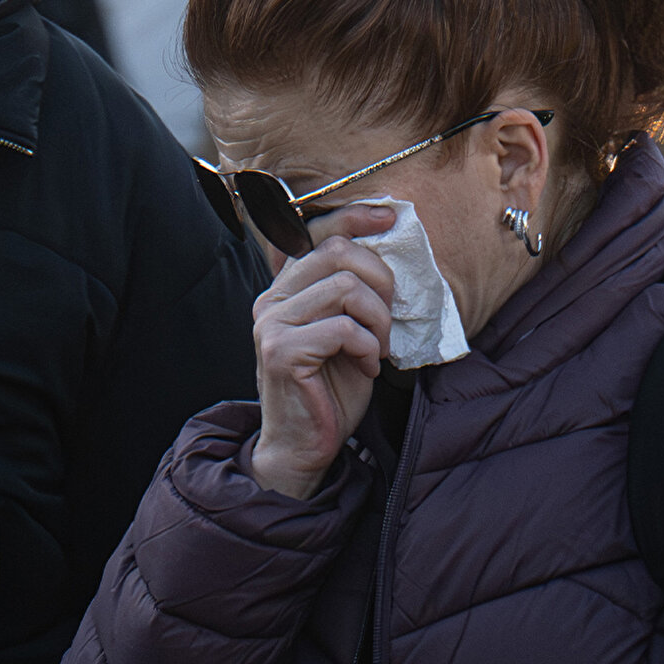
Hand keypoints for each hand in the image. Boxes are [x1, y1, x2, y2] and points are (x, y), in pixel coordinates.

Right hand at [251, 205, 394, 498]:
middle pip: (336, 254)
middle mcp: (272, 299)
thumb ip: (353, 295)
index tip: (391, 217)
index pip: (316, 233)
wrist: (304, 446)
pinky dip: (368, 347)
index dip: (355, 218)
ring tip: (377, 347)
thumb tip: (390, 255)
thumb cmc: (330, 390)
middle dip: (380, 282)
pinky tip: (366, 366)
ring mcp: (272, 323)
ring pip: (345, 287)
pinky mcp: (282, 350)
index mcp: (285, 289)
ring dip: (378, 319)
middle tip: (388, 321)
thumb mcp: (347, 333)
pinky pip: (343, 328)